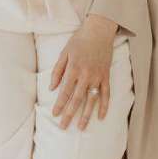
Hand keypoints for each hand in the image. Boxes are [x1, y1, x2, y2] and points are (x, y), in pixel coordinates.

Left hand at [49, 14, 119, 129]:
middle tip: (63, 127)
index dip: (59, 104)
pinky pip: (106, 94)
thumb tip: (51, 88)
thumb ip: (57, 71)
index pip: (64, 91)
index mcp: (73, 69)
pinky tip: (101, 117)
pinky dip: (104, 106)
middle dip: (69, 114)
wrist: (99, 31)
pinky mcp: (106, 76)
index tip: (55, 115)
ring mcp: (97, 77)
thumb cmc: (79, 41)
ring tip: (81, 127)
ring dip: (86, 115)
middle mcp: (86, 75)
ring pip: (91, 100)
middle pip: (76, 99)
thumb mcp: (64, 53)